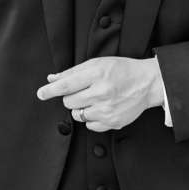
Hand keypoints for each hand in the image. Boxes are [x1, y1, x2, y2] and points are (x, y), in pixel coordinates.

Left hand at [37, 56, 164, 131]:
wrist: (147, 83)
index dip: (50, 90)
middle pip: (69, 101)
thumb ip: (73, 72)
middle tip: (84, 91)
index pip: (66, 85)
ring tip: (95, 99)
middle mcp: (102, 93)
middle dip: (71, 97)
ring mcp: (108, 110)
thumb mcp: (98, 64)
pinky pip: (89, 125)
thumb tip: (51, 79)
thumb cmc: (122, 70)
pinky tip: (102, 108)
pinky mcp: (113, 122)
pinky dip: (91, 118)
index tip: (41, 94)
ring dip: (81, 108)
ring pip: (78, 114)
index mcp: (98, 74)